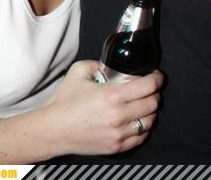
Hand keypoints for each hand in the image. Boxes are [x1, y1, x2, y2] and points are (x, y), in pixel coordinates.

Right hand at [47, 60, 162, 156]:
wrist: (54, 129)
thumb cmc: (65, 100)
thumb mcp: (79, 71)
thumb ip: (98, 63)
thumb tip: (111, 64)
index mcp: (112, 95)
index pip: (148, 86)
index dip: (157, 78)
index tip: (156, 75)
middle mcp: (119, 115)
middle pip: (153, 103)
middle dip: (155, 93)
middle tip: (150, 89)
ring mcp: (119, 133)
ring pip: (150, 121)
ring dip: (151, 111)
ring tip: (144, 104)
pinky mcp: (116, 147)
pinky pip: (141, 137)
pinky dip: (143, 128)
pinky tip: (137, 120)